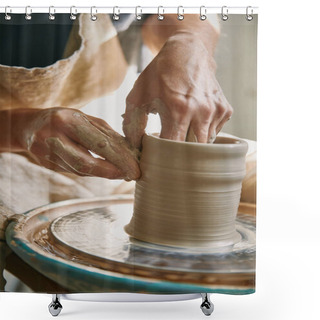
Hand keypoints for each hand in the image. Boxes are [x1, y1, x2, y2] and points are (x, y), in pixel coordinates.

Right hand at [19, 108, 139, 179]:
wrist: (28, 126)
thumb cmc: (62, 119)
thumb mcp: (82, 117)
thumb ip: (103, 132)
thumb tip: (128, 149)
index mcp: (66, 121)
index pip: (97, 143)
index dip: (118, 158)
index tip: (135, 166)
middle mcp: (54, 138)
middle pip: (86, 162)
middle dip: (112, 171)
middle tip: (132, 175)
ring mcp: (48, 154)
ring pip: (81, 170)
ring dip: (105, 174)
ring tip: (123, 174)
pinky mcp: (48, 166)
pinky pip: (75, 171)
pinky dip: (93, 172)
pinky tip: (107, 172)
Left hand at [123, 32, 232, 147]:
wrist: (188, 52)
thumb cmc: (160, 75)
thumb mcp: (138, 95)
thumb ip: (132, 124)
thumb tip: (136, 147)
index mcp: (178, 110)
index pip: (173, 148)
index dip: (164, 156)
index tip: (157, 154)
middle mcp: (201, 112)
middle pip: (192, 151)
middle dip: (180, 154)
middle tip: (170, 149)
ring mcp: (216, 111)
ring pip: (204, 144)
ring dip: (192, 143)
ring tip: (182, 130)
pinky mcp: (225, 110)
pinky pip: (214, 133)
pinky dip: (203, 132)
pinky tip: (195, 120)